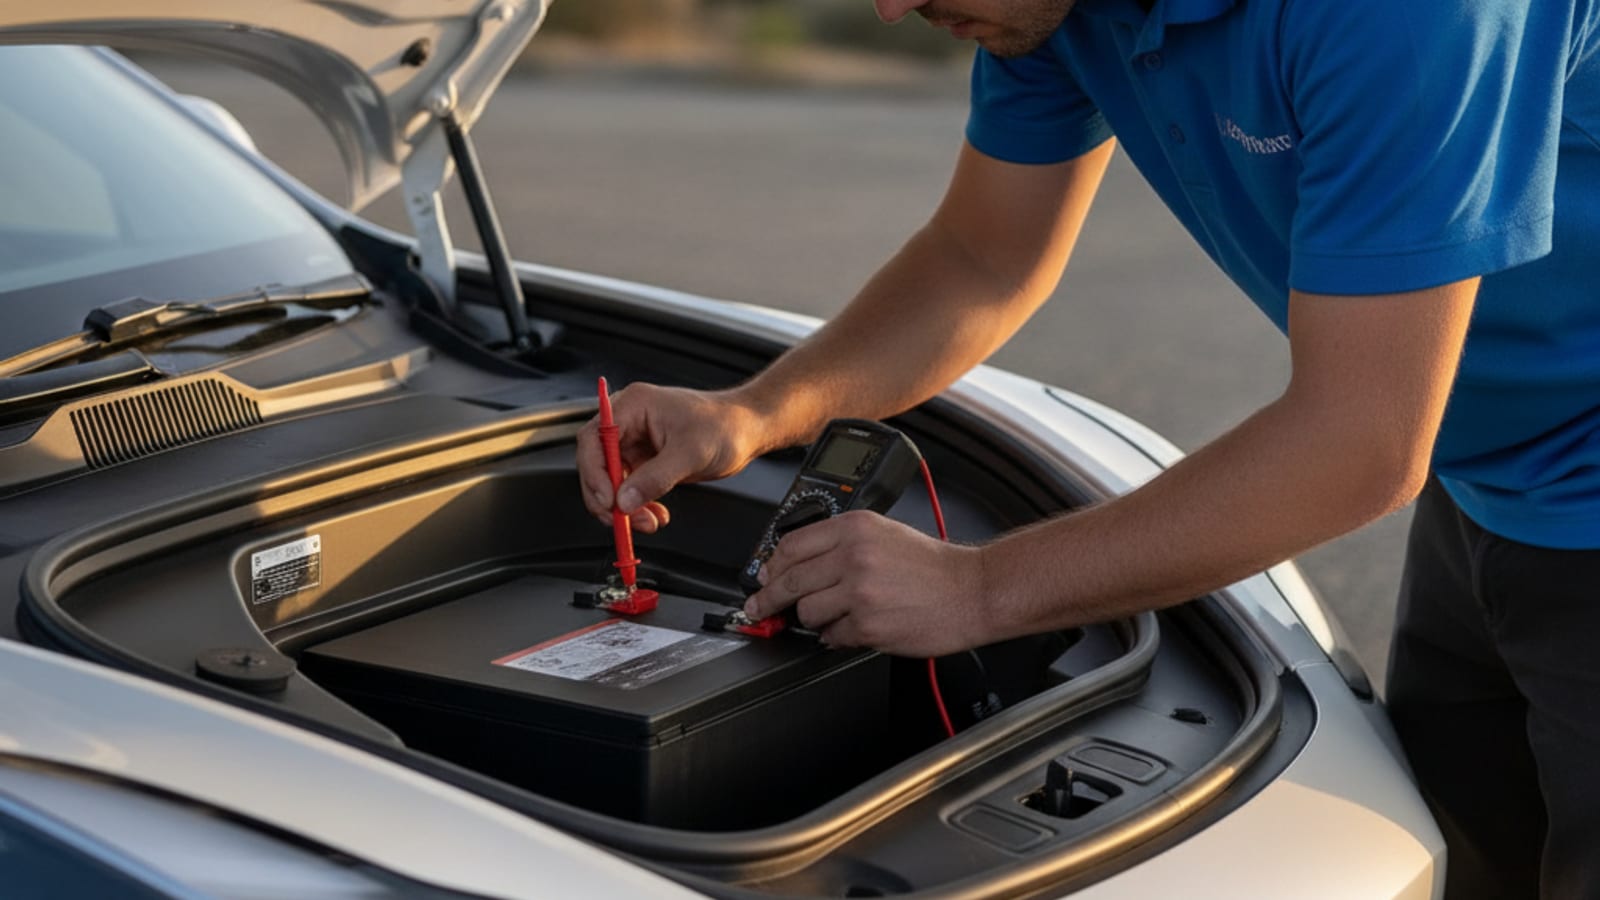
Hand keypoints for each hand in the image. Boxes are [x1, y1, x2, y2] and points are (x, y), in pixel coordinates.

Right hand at [576, 383, 765, 532]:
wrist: (747, 430)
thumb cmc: (725, 425)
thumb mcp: (690, 453)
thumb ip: (655, 478)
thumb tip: (625, 501)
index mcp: (633, 406)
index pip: (594, 439)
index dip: (594, 473)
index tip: (607, 501)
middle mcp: (629, 421)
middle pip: (598, 463)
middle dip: (608, 496)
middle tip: (623, 521)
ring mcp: (636, 441)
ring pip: (613, 481)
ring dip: (626, 506)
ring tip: (648, 522)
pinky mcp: (646, 459)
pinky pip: (630, 487)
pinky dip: (639, 505)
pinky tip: (655, 514)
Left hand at [744, 510, 991, 656]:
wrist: (972, 591)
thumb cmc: (933, 567)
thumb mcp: (884, 534)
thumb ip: (842, 544)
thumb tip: (799, 564)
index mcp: (855, 528)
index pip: (791, 545)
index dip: (771, 566)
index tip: (764, 578)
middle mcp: (854, 556)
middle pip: (790, 580)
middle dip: (769, 599)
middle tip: (761, 608)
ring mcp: (860, 592)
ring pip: (807, 612)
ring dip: (813, 620)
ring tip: (835, 616)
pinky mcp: (868, 625)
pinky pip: (831, 636)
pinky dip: (836, 637)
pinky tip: (852, 629)